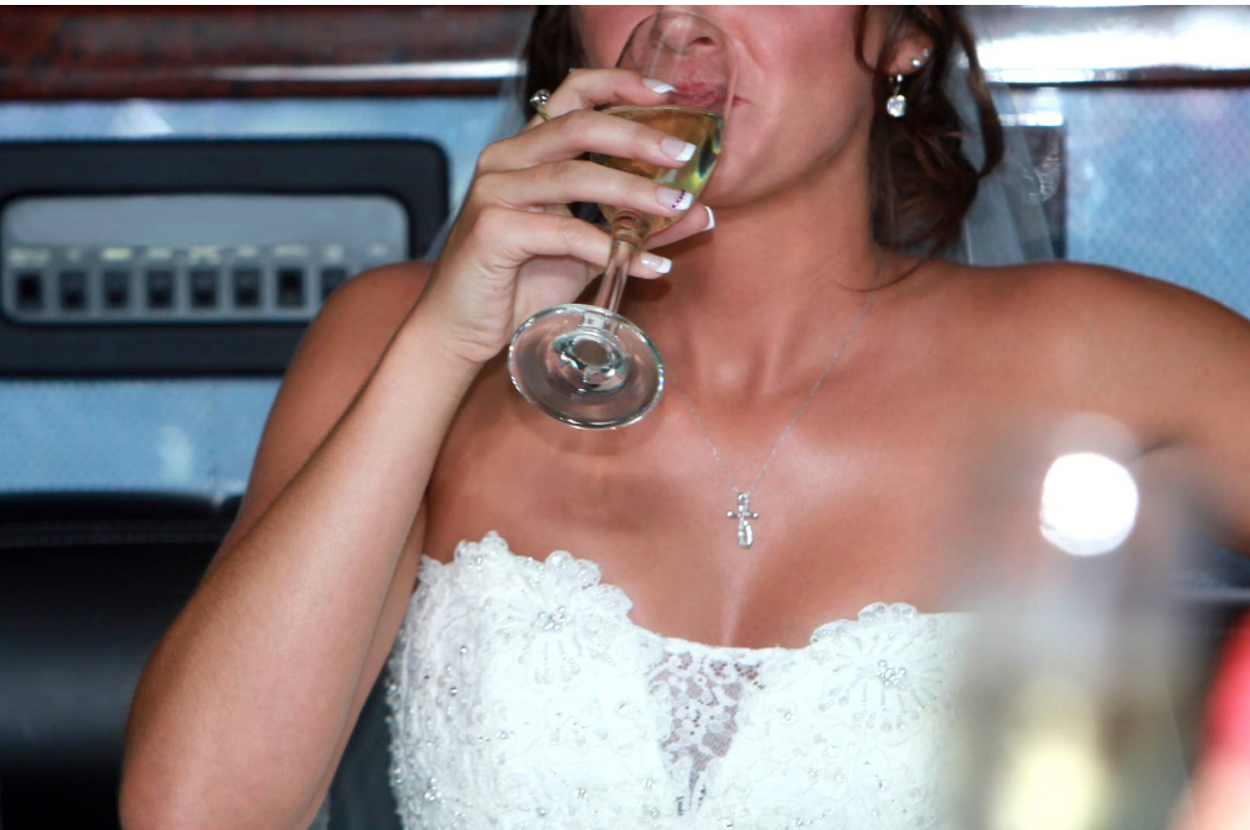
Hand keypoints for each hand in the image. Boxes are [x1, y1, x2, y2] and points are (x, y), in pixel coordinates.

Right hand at [410, 68, 714, 367]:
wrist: (462, 329)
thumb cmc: (520, 285)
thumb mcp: (588, 249)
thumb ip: (635, 225)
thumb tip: (698, 211)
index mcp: (525, 151)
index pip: (571, 95)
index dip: (618, 85)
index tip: (665, 95)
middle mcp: (505, 160)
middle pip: (579, 125)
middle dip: (638, 137)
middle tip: (683, 154)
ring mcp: (494, 192)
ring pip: (575, 176)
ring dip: (634, 192)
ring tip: (676, 207)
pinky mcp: (492, 230)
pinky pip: (565, 233)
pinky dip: (612, 249)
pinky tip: (647, 266)